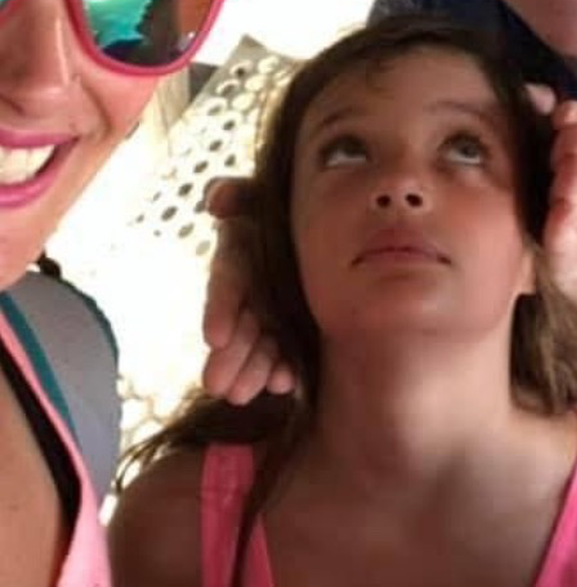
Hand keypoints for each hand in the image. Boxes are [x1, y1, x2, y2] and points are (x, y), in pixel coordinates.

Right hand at [201, 178, 295, 403]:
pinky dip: (281, 368)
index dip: (220, 307)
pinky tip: (285, 383)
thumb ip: (242, 193)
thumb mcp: (266, 199)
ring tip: (247, 393)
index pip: (229, 279)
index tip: (215, 337)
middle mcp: (255, 284)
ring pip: (258, 343)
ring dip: (250, 368)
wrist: (351, 231)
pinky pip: (284, 352)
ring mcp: (273, 310)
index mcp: (245, 252)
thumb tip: (217, 199)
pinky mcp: (295, 328)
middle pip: (240, 322)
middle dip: (229, 354)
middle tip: (220, 386)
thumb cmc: (299, 208)